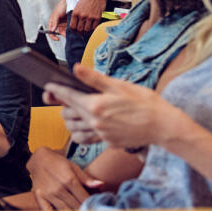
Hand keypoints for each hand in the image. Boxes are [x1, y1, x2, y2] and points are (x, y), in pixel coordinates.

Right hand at [27, 146, 102, 210]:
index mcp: (70, 180)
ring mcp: (49, 194)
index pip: (84, 198)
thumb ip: (86, 178)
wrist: (38, 159)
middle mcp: (59, 188)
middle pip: (76, 206)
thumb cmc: (58, 163)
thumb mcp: (73, 166)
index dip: (92, 206)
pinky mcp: (40, 197)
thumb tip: (101, 185)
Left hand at [44, 65, 183, 149]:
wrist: (163, 125)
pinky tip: (84, 124)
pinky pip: (86, 139)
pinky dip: (80, 132)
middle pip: (67, 112)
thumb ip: (94, 78)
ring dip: (69, 118)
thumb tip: (75, 68)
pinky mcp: (107, 142)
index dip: (55, 89)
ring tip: (72, 108)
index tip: (48, 85)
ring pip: (73, 128)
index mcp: (95, 106)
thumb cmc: (144, 102)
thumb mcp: (119, 85)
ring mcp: (101, 134)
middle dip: (61, 103)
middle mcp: (95, 122)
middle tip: (61, 94)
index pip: (67, 96)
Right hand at [46, 0, 70, 39]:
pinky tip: (73, 29)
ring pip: (65, 32)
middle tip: (67, 35)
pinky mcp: (69, 23)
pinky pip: (69, 29)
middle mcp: (57, 24)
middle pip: (59, 33)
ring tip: (71, 31)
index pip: (50, 32)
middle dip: (63, 35)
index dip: (53, 37)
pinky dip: (71, 30)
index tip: (57, 39)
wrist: (70, 1)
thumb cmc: (61, 6)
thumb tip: (52, 30)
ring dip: (67, 33)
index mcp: (52, 22)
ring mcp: (63, 24)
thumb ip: (54, 22)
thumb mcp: (56, 14)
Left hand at [68, 0, 106, 33]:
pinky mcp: (97, 17)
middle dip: (80, 32)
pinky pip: (94, 27)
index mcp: (75, 13)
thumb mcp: (77, 5)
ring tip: (86, 30)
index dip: (73, 30)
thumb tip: (75, 22)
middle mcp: (82, 16)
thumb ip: (76, 14)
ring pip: (87, 30)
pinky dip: (93, 28)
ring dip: (86, 31)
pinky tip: (92, 27)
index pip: (72, 27)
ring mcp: (90, 17)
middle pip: (79, 30)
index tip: (75, 31)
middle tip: (81, 32)